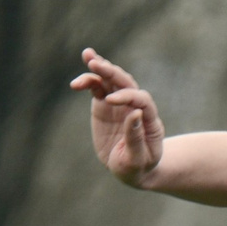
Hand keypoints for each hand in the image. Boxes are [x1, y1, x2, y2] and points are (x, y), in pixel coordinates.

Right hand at [73, 49, 164, 186]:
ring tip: (88, 56)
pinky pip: (97, 88)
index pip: (141, 100)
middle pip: (127, 83)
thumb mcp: (137, 159)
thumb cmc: (137, 167)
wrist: (130, 169)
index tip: (110, 101)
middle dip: (112, 72)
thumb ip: (136, 138)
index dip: (127, 97)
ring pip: (111, 81)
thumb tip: (135, 114)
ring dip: (100, 68)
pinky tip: (77, 79)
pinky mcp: (104, 104)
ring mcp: (119, 104)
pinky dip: (89, 79)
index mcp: (149, 120)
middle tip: (96, 64)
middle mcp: (136, 106)